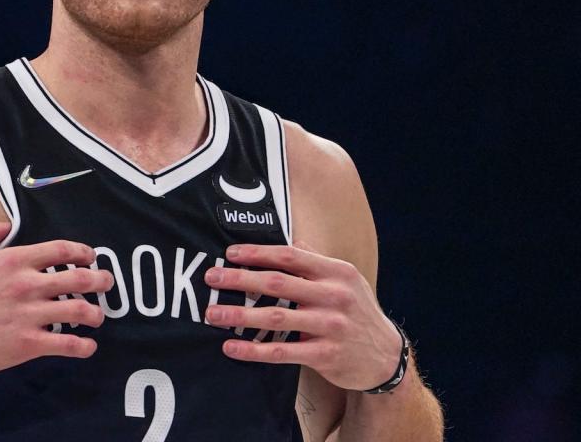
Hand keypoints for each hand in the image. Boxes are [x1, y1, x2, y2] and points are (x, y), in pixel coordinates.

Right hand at [0, 219, 113, 390]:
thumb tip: (5, 226)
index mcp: (14, 261)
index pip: (60, 250)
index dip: (82, 252)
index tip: (91, 257)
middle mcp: (27, 285)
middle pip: (79, 279)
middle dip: (100, 280)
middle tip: (106, 283)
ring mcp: (29, 315)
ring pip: (78, 310)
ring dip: (94, 313)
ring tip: (97, 316)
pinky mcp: (27, 344)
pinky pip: (65, 344)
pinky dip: (82, 346)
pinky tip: (88, 346)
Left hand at [203, 241, 401, 390]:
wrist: (386, 358)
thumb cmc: (357, 312)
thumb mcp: (345, 280)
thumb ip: (316, 260)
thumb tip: (288, 239)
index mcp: (337, 272)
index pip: (290, 256)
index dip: (258, 253)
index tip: (230, 254)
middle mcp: (335, 296)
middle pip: (278, 283)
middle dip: (240, 279)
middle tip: (211, 278)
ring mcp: (330, 326)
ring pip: (276, 317)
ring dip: (240, 316)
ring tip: (213, 314)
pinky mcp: (325, 355)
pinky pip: (282, 352)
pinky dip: (253, 350)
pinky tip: (231, 348)